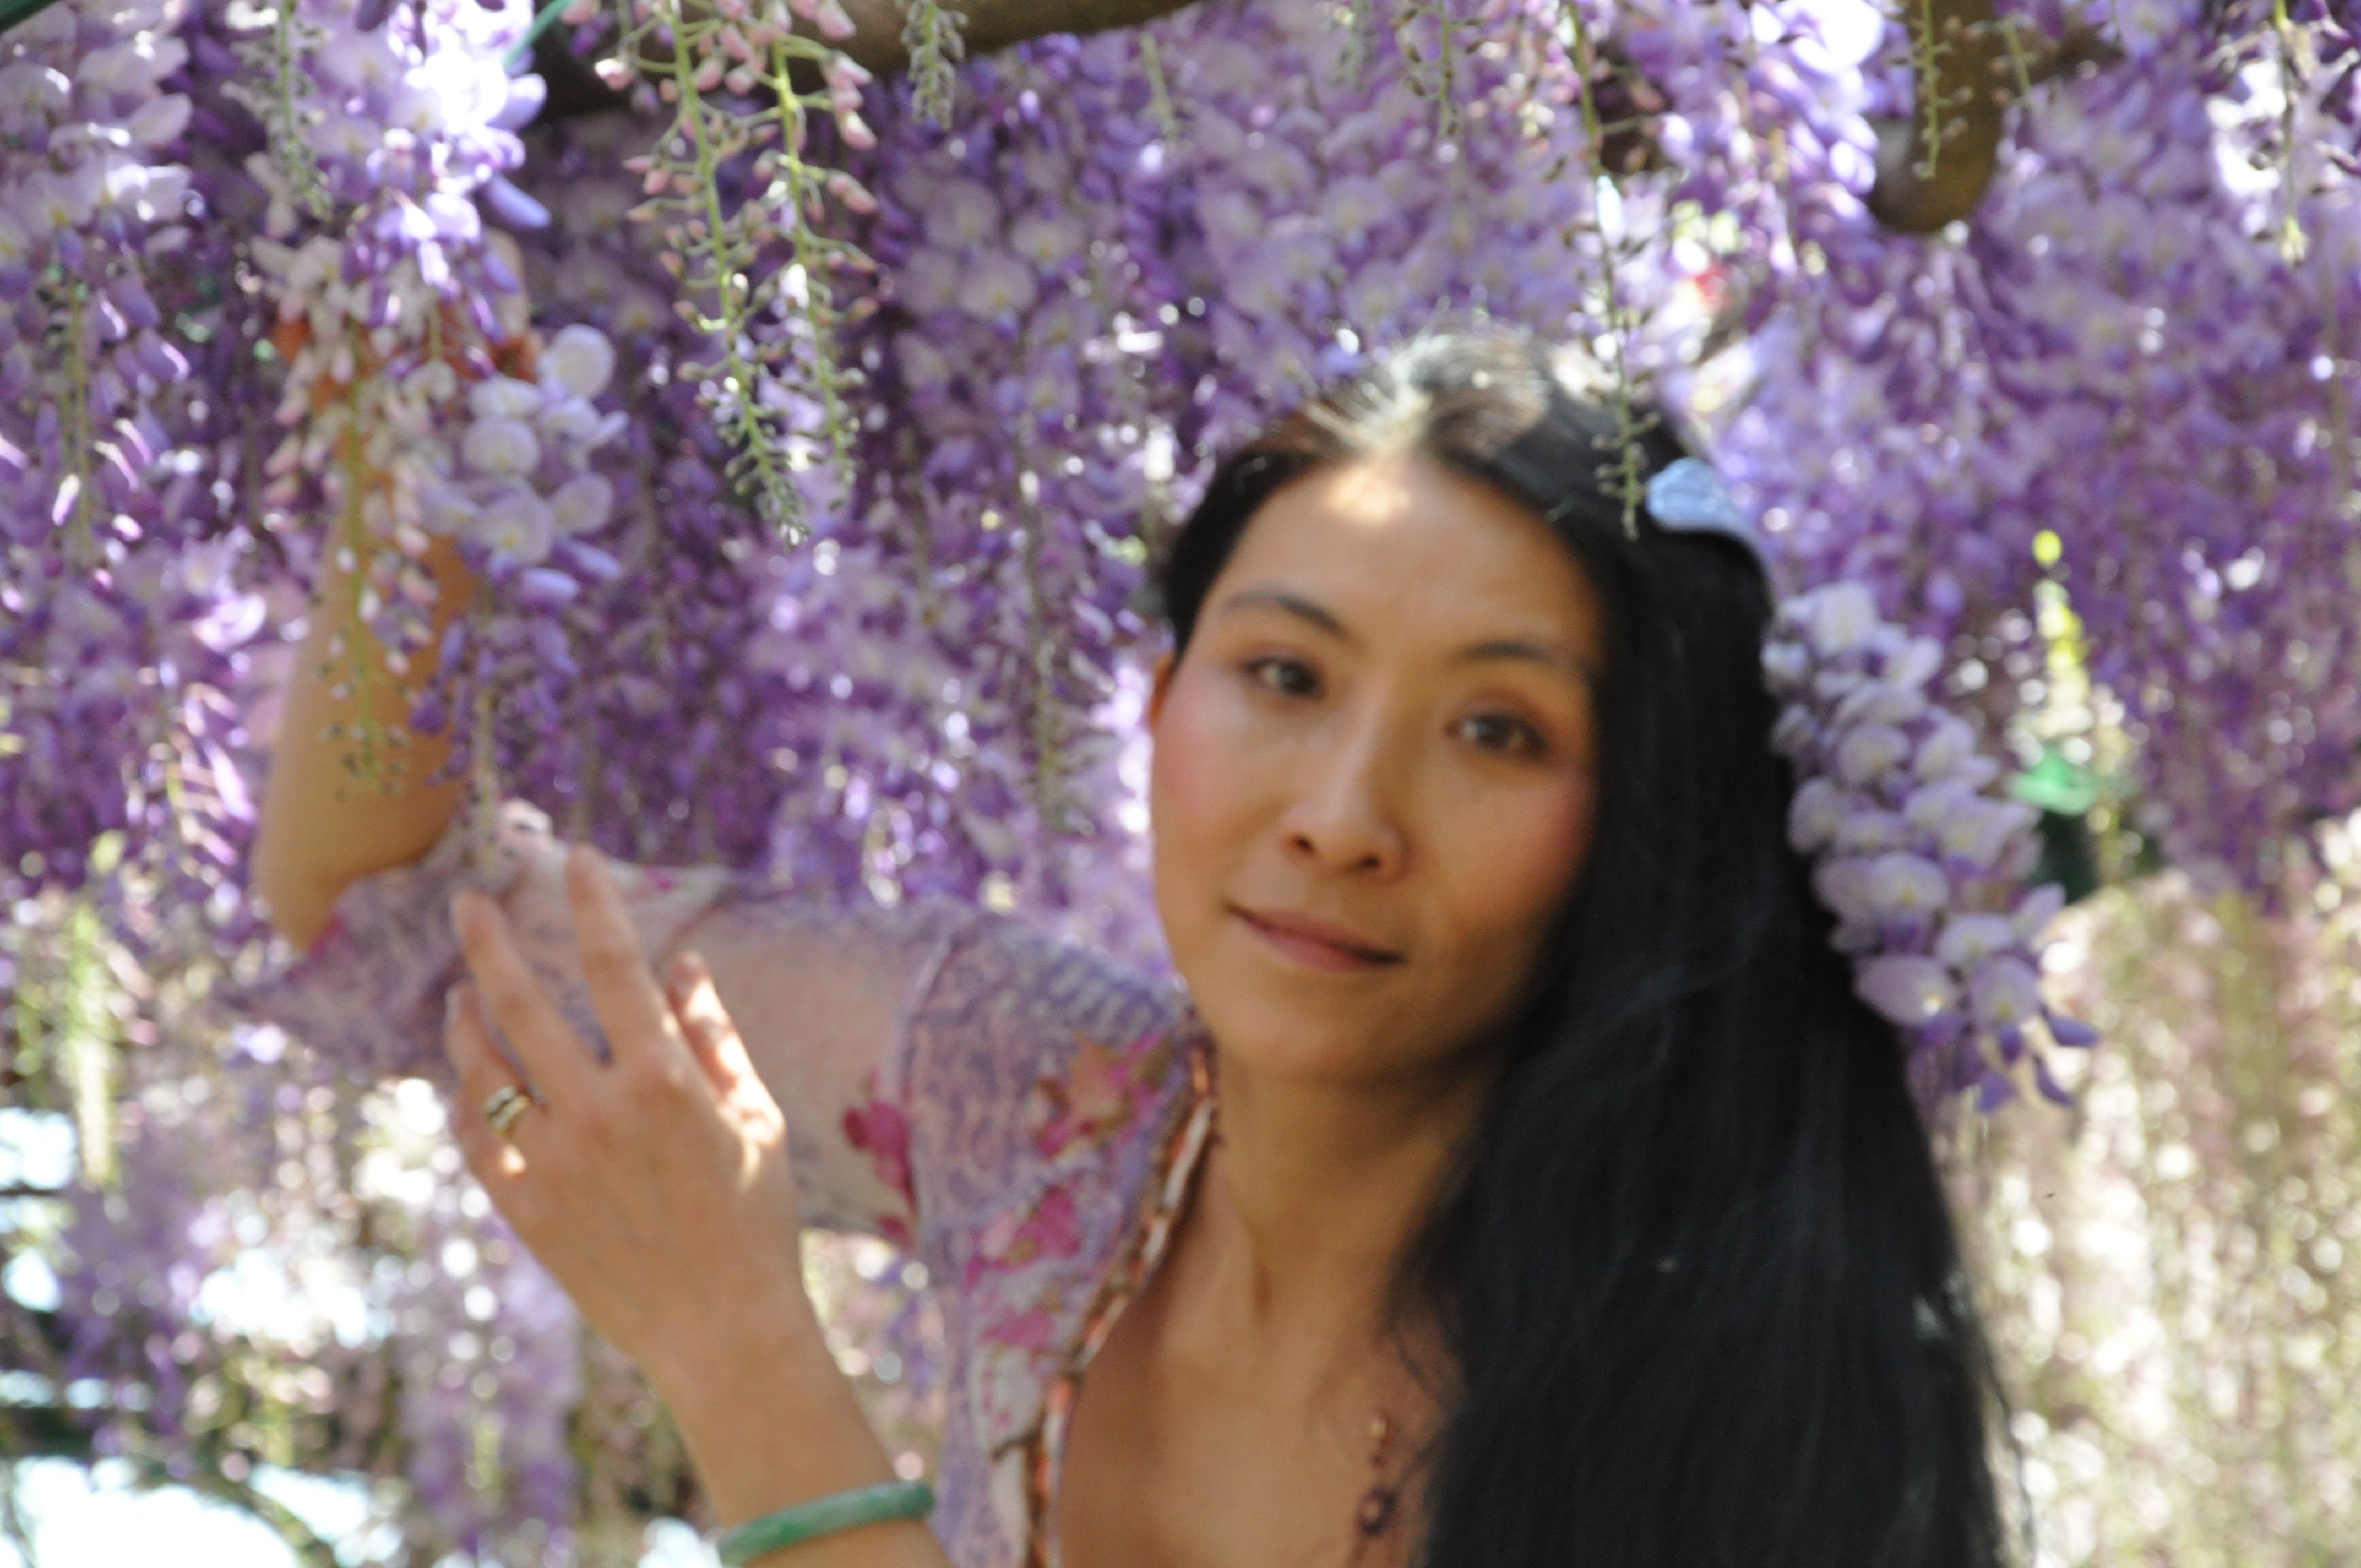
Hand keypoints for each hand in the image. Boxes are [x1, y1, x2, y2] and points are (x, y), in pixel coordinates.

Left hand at [442, 845, 814, 1385]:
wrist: (724, 1333)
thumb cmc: (756, 1220)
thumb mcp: (755, 1118)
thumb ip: (714, 1034)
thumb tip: (684, 962)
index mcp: (665, 1080)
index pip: (615, 962)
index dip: (592, 900)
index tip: (576, 857)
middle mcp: (600, 1112)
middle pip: (522, 1001)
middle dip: (488, 941)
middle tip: (467, 901)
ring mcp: (555, 1163)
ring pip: (483, 1070)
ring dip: (465, 1021)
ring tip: (456, 994)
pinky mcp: (527, 1211)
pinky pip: (474, 1141)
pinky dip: (462, 1101)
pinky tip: (463, 1080)